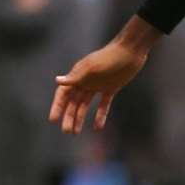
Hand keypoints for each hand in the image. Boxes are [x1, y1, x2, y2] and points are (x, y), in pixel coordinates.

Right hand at [49, 16, 159, 134]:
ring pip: (85, 105)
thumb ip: (75, 76)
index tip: (53, 120)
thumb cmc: (109, 57)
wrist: (131, 51)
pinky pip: (103, 104)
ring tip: (76, 132)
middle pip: (73, 102)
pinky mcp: (111, 88)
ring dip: (80, 118)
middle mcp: (85, 81)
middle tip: (66, 131)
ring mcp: (98, 85)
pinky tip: (98, 127)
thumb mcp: (92, 67)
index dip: (58, 106)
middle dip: (69, 116)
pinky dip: (100, 115)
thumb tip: (57, 81)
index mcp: (78, 76)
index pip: (63, 94)